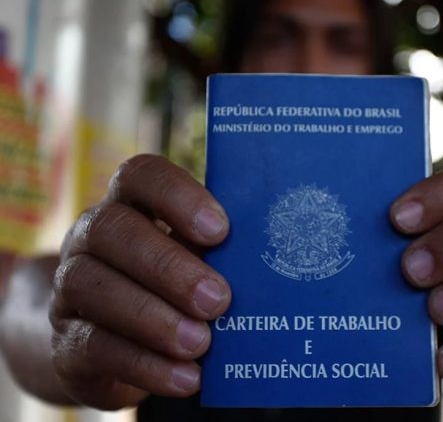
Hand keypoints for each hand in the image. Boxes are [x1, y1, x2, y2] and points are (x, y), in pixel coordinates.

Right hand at [50, 155, 230, 408]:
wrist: (111, 339)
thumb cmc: (170, 286)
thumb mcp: (194, 260)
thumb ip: (217, 253)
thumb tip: (267, 262)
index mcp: (129, 204)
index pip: (141, 175)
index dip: (177, 196)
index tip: (219, 230)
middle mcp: (91, 237)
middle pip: (113, 230)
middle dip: (169, 266)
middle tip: (218, 299)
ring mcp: (70, 287)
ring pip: (93, 286)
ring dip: (153, 317)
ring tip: (201, 342)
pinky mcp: (65, 341)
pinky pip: (93, 346)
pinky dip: (144, 363)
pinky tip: (186, 376)